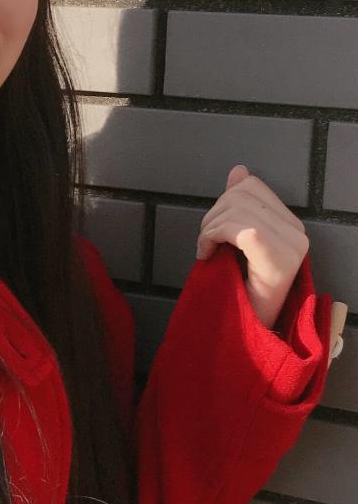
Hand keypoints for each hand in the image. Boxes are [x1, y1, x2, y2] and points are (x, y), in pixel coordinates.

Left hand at [195, 164, 309, 329]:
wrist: (248, 332)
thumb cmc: (240, 290)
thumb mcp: (238, 240)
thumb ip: (241, 205)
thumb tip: (239, 171)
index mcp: (291, 225)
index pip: (251, 187)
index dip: (222, 201)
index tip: (213, 229)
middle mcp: (298, 233)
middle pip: (240, 195)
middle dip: (212, 215)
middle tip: (206, 242)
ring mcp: (291, 246)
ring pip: (235, 210)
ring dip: (208, 228)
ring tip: (207, 250)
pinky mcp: (278, 258)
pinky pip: (238, 228)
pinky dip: (211, 237)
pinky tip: (207, 255)